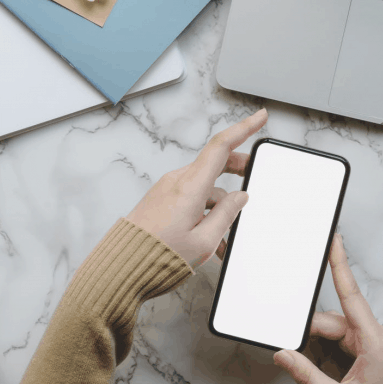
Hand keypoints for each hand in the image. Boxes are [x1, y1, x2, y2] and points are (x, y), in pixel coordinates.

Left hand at [126, 109, 267, 267]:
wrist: (122, 266)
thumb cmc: (158, 256)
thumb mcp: (204, 241)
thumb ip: (227, 215)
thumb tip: (240, 198)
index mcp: (191, 186)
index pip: (221, 146)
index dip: (244, 128)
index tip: (259, 117)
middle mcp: (177, 181)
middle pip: (215, 163)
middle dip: (237, 168)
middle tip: (253, 175)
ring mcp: (167, 189)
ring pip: (203, 186)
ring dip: (218, 204)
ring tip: (226, 235)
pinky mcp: (160, 200)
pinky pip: (190, 197)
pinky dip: (204, 210)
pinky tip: (209, 235)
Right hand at [274, 234, 382, 383]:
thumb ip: (307, 377)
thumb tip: (283, 354)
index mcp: (374, 341)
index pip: (351, 296)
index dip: (340, 265)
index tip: (334, 240)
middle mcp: (375, 333)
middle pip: (331, 320)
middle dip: (310, 336)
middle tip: (298, 357)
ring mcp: (372, 338)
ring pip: (333, 329)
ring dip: (318, 346)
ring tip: (324, 374)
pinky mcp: (368, 344)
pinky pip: (339, 337)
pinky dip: (326, 349)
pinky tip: (327, 367)